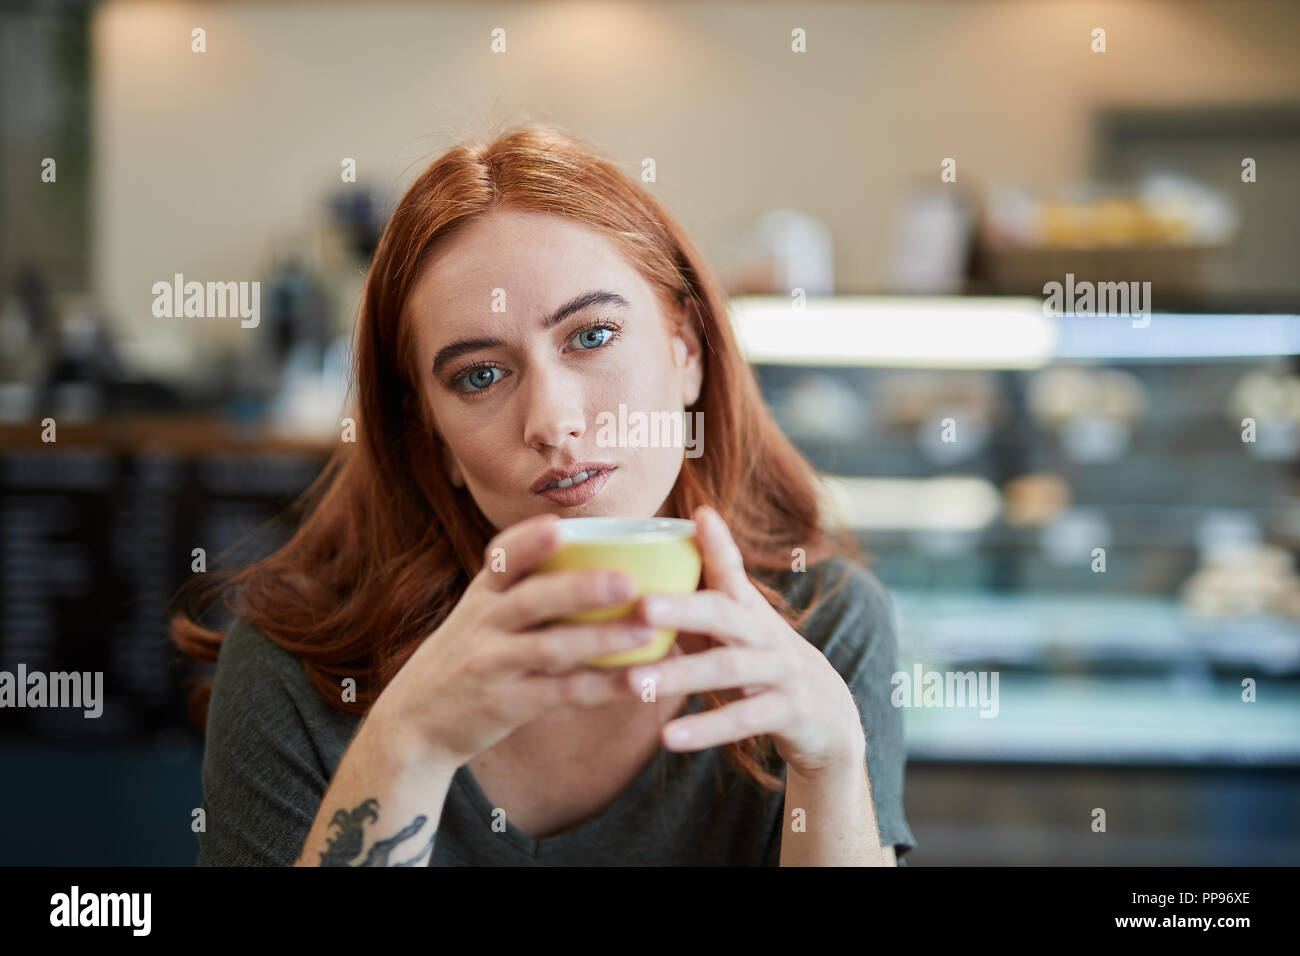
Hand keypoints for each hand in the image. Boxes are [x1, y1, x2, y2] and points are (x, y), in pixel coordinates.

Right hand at [375, 513, 658, 767]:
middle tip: (628, 581)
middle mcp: (484, 622)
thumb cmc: (472, 653)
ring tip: (644, 631)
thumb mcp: (483, 611)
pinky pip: (560, 694)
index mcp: (484, 592)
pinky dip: (602, 687)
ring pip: (549, 649)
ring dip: (600, 640)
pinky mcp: (505, 704)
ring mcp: (492, 664)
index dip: (528, 541)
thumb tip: (605, 556)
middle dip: (580, 589)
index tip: (559, 528)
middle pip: (532, 599)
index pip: (502, 557)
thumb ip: (527, 586)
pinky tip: (636, 682)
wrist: (417, 718)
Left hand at [624, 505, 865, 776]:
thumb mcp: (732, 632)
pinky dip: (706, 728)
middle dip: (682, 608)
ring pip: (730, 667)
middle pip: (724, 612)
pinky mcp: (790, 711)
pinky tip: (668, 738)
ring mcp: (782, 670)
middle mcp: (766, 632)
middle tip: (641, 606)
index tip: (699, 514)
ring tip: (634, 684)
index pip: (732, 569)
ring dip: (680, 675)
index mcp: (747, 609)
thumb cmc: (758, 665)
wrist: (828, 717)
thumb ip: (691, 609)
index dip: (718, 543)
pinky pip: (745, 719)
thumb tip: (631, 584)